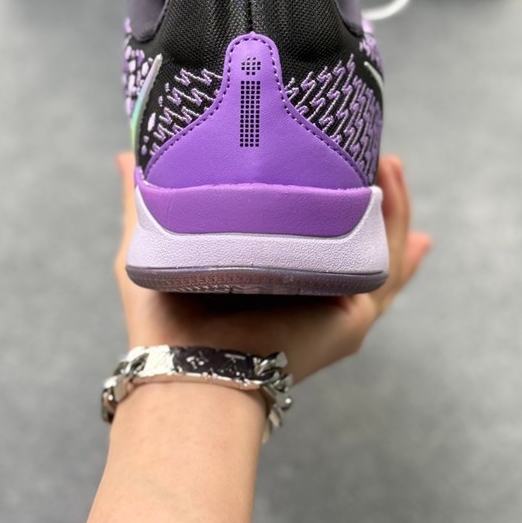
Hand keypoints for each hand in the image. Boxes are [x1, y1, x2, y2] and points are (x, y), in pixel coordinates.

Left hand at [114, 154, 430, 384]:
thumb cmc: (161, 320)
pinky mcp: (354, 316)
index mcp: (271, 278)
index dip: (328, 200)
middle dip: (373, 201)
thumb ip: (143, 199)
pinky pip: (388, 266)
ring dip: (392, 203)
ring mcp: (337, 306)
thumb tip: (126, 155)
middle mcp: (310, 293)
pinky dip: (395, 225)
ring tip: (390, 161)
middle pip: (357, 242)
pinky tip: (390, 183)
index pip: (312, 235)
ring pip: (381, 251)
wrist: (188, 366)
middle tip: (379, 157)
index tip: (335, 160)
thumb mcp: (150, 245)